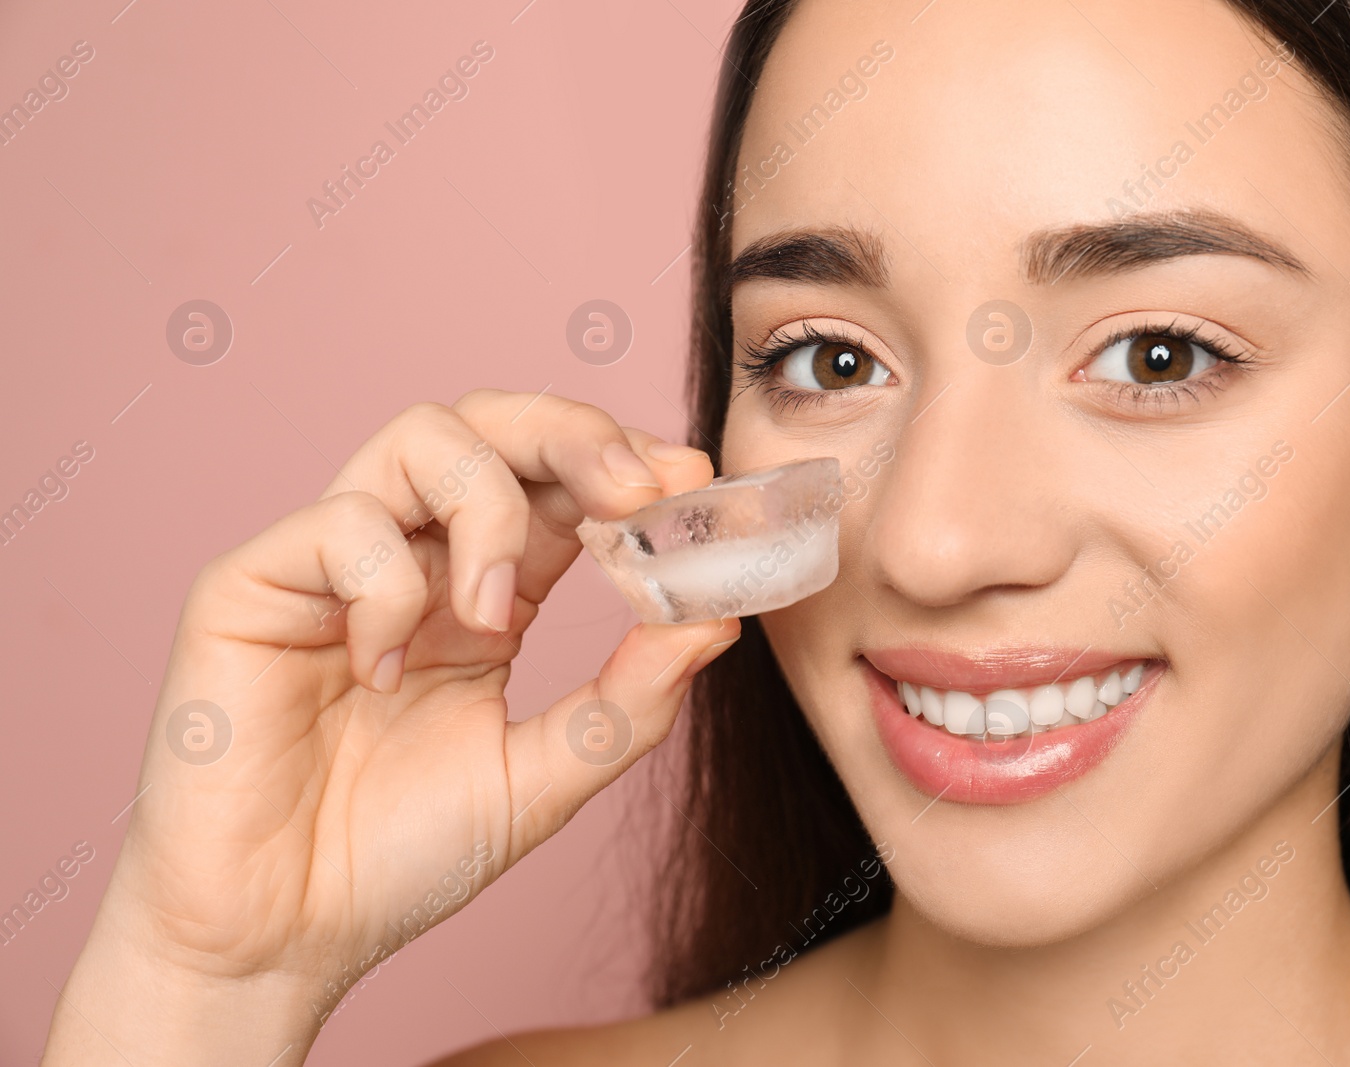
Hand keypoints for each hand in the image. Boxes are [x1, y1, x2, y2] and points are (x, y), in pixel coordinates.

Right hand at [43, 390, 739, 1065]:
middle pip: (496, 424)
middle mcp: (414, 556)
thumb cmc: (399, 857)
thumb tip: (719, 621)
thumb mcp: (543, 777)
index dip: (626, 464)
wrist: (280, 941)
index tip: (691, 480)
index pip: (560, 482)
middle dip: (576, 436)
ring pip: (419, 437)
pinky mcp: (252, 585)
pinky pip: (338, 525)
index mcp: (486, 588)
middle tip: (634, 491)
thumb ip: (628, 702)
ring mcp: (333, 563)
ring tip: (496, 615)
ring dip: (486, 506)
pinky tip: (385, 672)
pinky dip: (386, 587)